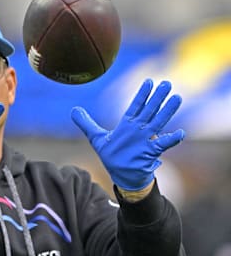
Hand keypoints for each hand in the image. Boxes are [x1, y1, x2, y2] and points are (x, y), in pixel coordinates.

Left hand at [71, 79, 185, 190]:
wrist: (123, 175)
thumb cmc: (112, 155)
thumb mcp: (96, 138)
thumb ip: (86, 123)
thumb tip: (73, 110)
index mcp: (127, 124)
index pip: (136, 106)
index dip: (142, 94)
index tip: (149, 81)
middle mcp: (138, 129)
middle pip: (149, 110)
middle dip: (157, 97)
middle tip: (167, 83)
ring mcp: (146, 139)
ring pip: (158, 122)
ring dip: (167, 111)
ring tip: (177, 98)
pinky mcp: (150, 152)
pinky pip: (162, 144)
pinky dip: (171, 139)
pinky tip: (181, 133)